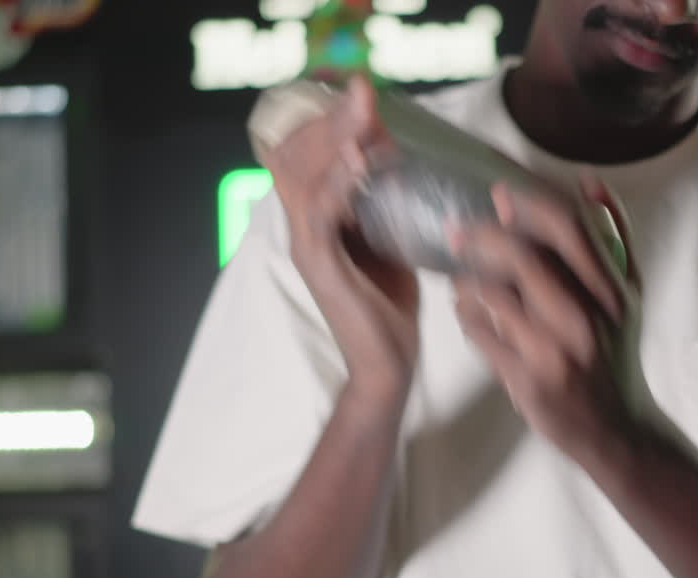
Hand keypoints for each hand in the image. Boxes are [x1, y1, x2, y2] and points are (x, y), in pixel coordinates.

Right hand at [264, 75, 419, 394]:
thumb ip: (386, 202)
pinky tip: (360, 158)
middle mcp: (303, 225)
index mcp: (317, 218)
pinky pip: (320, 211)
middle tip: (365, 91)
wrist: (387, 366)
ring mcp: (306, 244)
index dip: (330, 120)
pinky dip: (338, 180)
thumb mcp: (392, 239)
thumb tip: (399, 159)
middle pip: (298, 153)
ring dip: (336, 138)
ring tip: (364, 111)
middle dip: (333, 118)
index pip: (306, 152)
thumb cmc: (390, 306)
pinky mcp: (318, 264)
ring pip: (305, 174)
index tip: (365, 95)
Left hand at [451, 175, 649, 468]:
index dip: (528, 204)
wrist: (616, 430)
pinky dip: (467, 318)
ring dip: (467, 281)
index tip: (497, 193)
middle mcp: (587, 318)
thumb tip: (589, 180)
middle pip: (525, 260)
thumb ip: (613, 236)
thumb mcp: (628, 295)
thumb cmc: (615, 353)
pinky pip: (483, 337)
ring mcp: (557, 352)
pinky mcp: (529, 381)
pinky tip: (466, 313)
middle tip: (456, 232)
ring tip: (459, 278)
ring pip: (495, 298)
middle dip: (482, 239)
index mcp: (612, 291)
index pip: (569, 230)